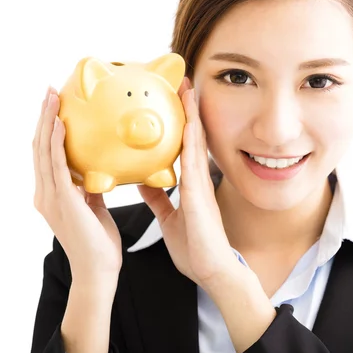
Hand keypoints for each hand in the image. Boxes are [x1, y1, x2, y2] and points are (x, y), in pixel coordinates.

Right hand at [32, 87, 121, 287]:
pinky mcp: (62, 200)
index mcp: (52, 194)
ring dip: (48, 121)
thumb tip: (92, 174)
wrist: (98, 270)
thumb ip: (88, 190)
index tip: (55, 107)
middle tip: (49, 92)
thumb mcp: (93, 209)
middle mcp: (45, 193)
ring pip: (44, 150)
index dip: (48, 129)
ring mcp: (51, 197)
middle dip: (44, 117)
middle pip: (40, 147)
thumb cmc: (98, 243)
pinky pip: (58, 165)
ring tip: (52, 98)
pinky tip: (61, 124)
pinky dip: (57, 142)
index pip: (46, 154)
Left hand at [137, 77, 238, 288]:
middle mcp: (197, 179)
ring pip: (195, 142)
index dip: (181, 121)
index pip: (183, 145)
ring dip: (191, 115)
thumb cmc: (195, 246)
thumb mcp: (169, 217)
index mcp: (190, 183)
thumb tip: (142, 181)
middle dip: (188, 109)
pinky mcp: (199, 196)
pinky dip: (192, 140)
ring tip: (187, 89)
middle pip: (192, 136)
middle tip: (182, 82)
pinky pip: (193, 162)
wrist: (211, 270)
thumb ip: (158, 198)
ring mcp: (200, 185)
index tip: (174, 99)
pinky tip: (189, 122)